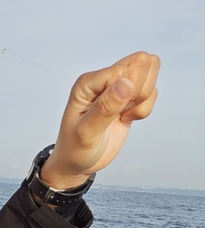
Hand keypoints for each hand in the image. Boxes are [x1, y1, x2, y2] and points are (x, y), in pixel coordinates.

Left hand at [40, 51, 159, 189]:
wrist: (78, 163)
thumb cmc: (75, 148)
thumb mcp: (86, 132)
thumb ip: (105, 108)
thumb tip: (126, 83)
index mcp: (88, 82)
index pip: (122, 69)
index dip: (127, 91)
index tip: (114, 113)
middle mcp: (103, 79)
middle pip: (141, 63)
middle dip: (139, 92)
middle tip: (122, 112)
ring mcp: (117, 87)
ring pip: (149, 77)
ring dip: (143, 101)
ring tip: (123, 116)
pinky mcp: (128, 99)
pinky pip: (151, 94)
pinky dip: (144, 110)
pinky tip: (126, 119)